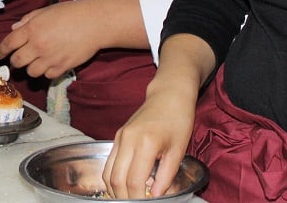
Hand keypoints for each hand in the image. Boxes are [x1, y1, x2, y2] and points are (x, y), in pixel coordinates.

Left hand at [0, 1, 101, 78]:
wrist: (95, 23)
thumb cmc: (72, 13)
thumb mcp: (47, 11)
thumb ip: (28, 20)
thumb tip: (14, 29)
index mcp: (32, 29)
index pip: (9, 44)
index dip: (1, 51)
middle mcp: (38, 45)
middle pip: (17, 62)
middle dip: (14, 62)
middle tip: (17, 59)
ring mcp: (50, 58)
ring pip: (31, 72)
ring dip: (31, 68)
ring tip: (36, 61)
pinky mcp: (62, 67)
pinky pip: (47, 76)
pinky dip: (46, 72)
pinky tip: (50, 64)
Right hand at [103, 81, 196, 198]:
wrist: (169, 95)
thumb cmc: (178, 120)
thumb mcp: (179, 150)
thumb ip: (166, 175)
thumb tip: (156, 196)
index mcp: (146, 143)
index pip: (134, 181)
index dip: (137, 199)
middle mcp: (128, 139)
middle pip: (116, 179)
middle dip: (124, 198)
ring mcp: (120, 136)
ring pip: (108, 172)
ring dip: (115, 190)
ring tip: (129, 198)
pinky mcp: (118, 135)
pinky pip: (109, 162)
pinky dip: (114, 177)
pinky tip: (125, 184)